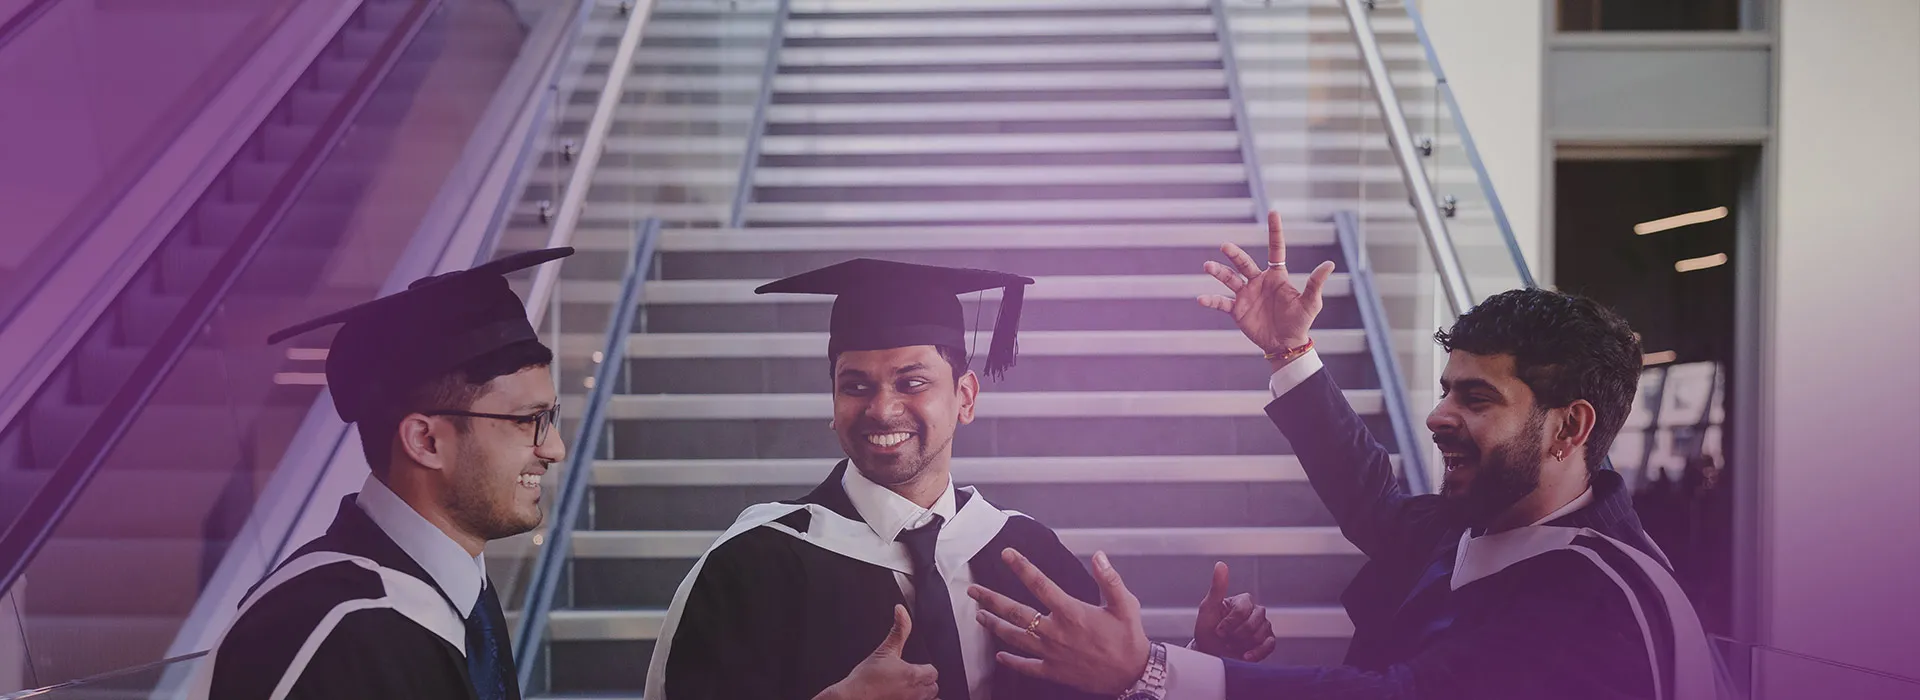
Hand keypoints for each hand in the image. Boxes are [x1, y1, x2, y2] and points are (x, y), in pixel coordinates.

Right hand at [815, 605, 938, 699]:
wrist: (853, 698)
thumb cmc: (865, 679)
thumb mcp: (884, 650)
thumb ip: (898, 630)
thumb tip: (901, 611)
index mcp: (913, 674)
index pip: (933, 671)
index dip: (925, 668)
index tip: (914, 668)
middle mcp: (916, 692)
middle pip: (934, 687)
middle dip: (926, 682)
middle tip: (910, 679)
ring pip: (930, 699)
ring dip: (924, 694)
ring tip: (909, 690)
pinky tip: (904, 696)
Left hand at [968, 550, 1148, 694]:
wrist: (1132, 676)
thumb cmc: (1128, 639)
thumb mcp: (1125, 605)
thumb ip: (1110, 579)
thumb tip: (1099, 556)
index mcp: (1072, 612)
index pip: (1040, 584)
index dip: (1021, 567)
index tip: (1006, 554)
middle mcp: (1055, 632)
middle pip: (1016, 612)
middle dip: (991, 600)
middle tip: (973, 590)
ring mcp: (1051, 653)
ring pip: (1015, 638)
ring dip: (994, 625)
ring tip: (979, 616)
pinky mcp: (1053, 671)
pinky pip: (1026, 666)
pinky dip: (1011, 660)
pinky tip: (998, 655)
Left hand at [1191, 562, 1277, 661]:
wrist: (1210, 653)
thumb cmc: (1207, 630)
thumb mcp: (1208, 608)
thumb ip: (1217, 587)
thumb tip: (1220, 564)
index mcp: (1243, 601)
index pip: (1243, 609)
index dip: (1229, 623)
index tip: (1218, 630)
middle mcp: (1255, 611)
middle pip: (1254, 622)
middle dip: (1237, 634)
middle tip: (1226, 639)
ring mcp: (1263, 626)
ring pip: (1261, 634)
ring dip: (1243, 644)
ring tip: (1233, 645)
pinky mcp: (1267, 642)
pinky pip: (1270, 645)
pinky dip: (1257, 652)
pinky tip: (1245, 656)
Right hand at [1198, 211, 1336, 359]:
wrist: (1285, 344)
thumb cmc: (1300, 322)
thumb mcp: (1310, 303)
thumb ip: (1315, 283)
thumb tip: (1329, 264)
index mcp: (1276, 276)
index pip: (1275, 249)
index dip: (1274, 231)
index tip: (1273, 212)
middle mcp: (1258, 281)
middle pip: (1244, 262)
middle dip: (1234, 254)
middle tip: (1225, 246)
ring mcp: (1246, 295)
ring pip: (1229, 279)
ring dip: (1218, 272)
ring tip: (1208, 266)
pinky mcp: (1237, 310)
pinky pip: (1221, 303)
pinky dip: (1211, 300)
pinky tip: (1201, 298)